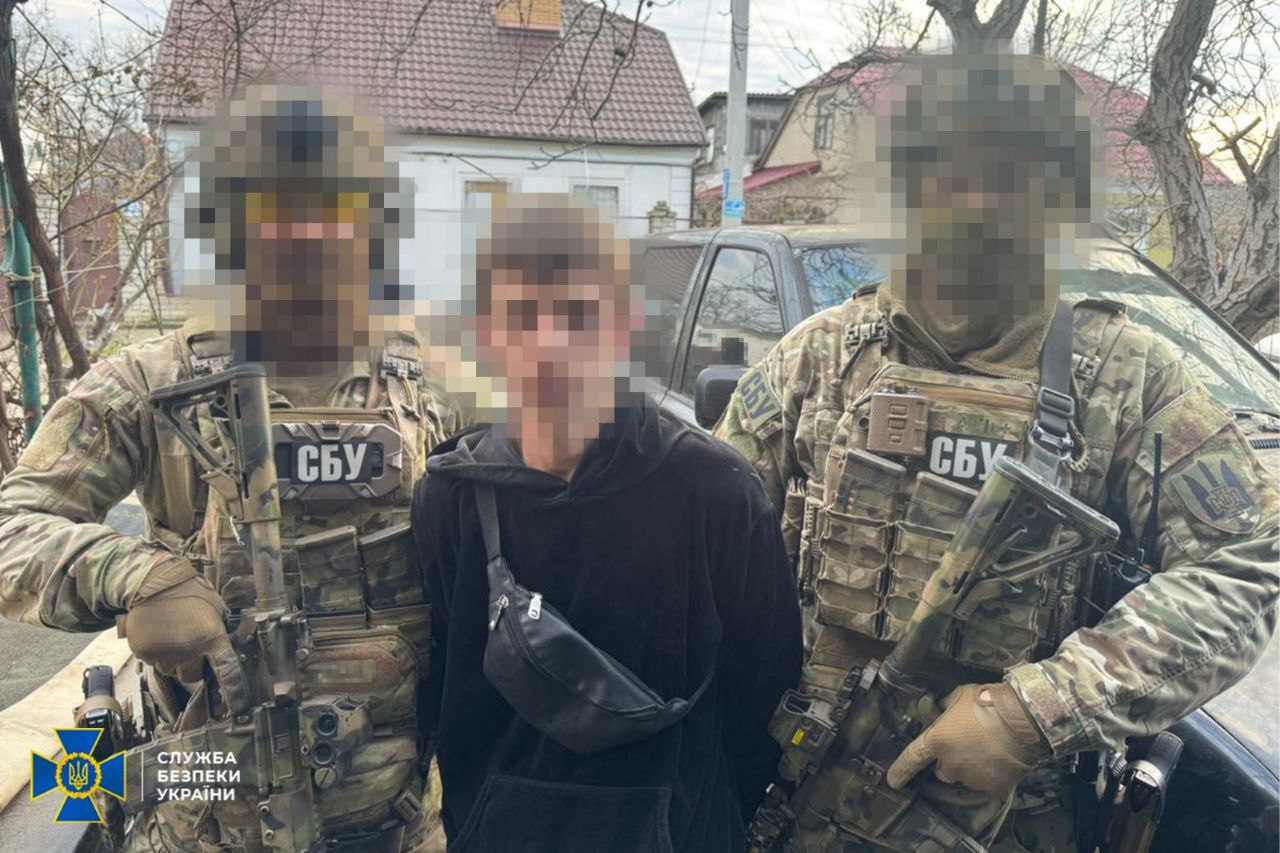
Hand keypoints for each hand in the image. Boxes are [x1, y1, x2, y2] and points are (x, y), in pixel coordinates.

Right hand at [118, 560, 249, 713]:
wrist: (153, 582)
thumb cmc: (190, 593)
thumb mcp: (215, 608)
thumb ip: (221, 631)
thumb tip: (227, 650)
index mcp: (212, 638)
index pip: (227, 671)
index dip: (233, 692)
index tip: (236, 707)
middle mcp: (189, 650)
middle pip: (194, 676)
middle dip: (194, 666)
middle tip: (190, 646)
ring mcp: (165, 653)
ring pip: (172, 671)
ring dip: (174, 660)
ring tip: (173, 635)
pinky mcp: (144, 652)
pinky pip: (154, 662)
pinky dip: (157, 653)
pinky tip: (159, 634)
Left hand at [886, 682, 1049, 795]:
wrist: (1023, 719)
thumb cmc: (986, 702)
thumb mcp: (957, 696)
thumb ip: (943, 707)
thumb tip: (938, 711)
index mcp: (936, 741)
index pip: (911, 759)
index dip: (900, 770)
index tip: (893, 781)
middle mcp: (950, 765)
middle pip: (942, 769)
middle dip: (949, 759)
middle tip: (965, 743)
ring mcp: (972, 778)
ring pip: (963, 776)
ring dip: (969, 766)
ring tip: (986, 748)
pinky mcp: (993, 787)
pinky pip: (985, 782)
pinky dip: (988, 774)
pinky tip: (998, 758)